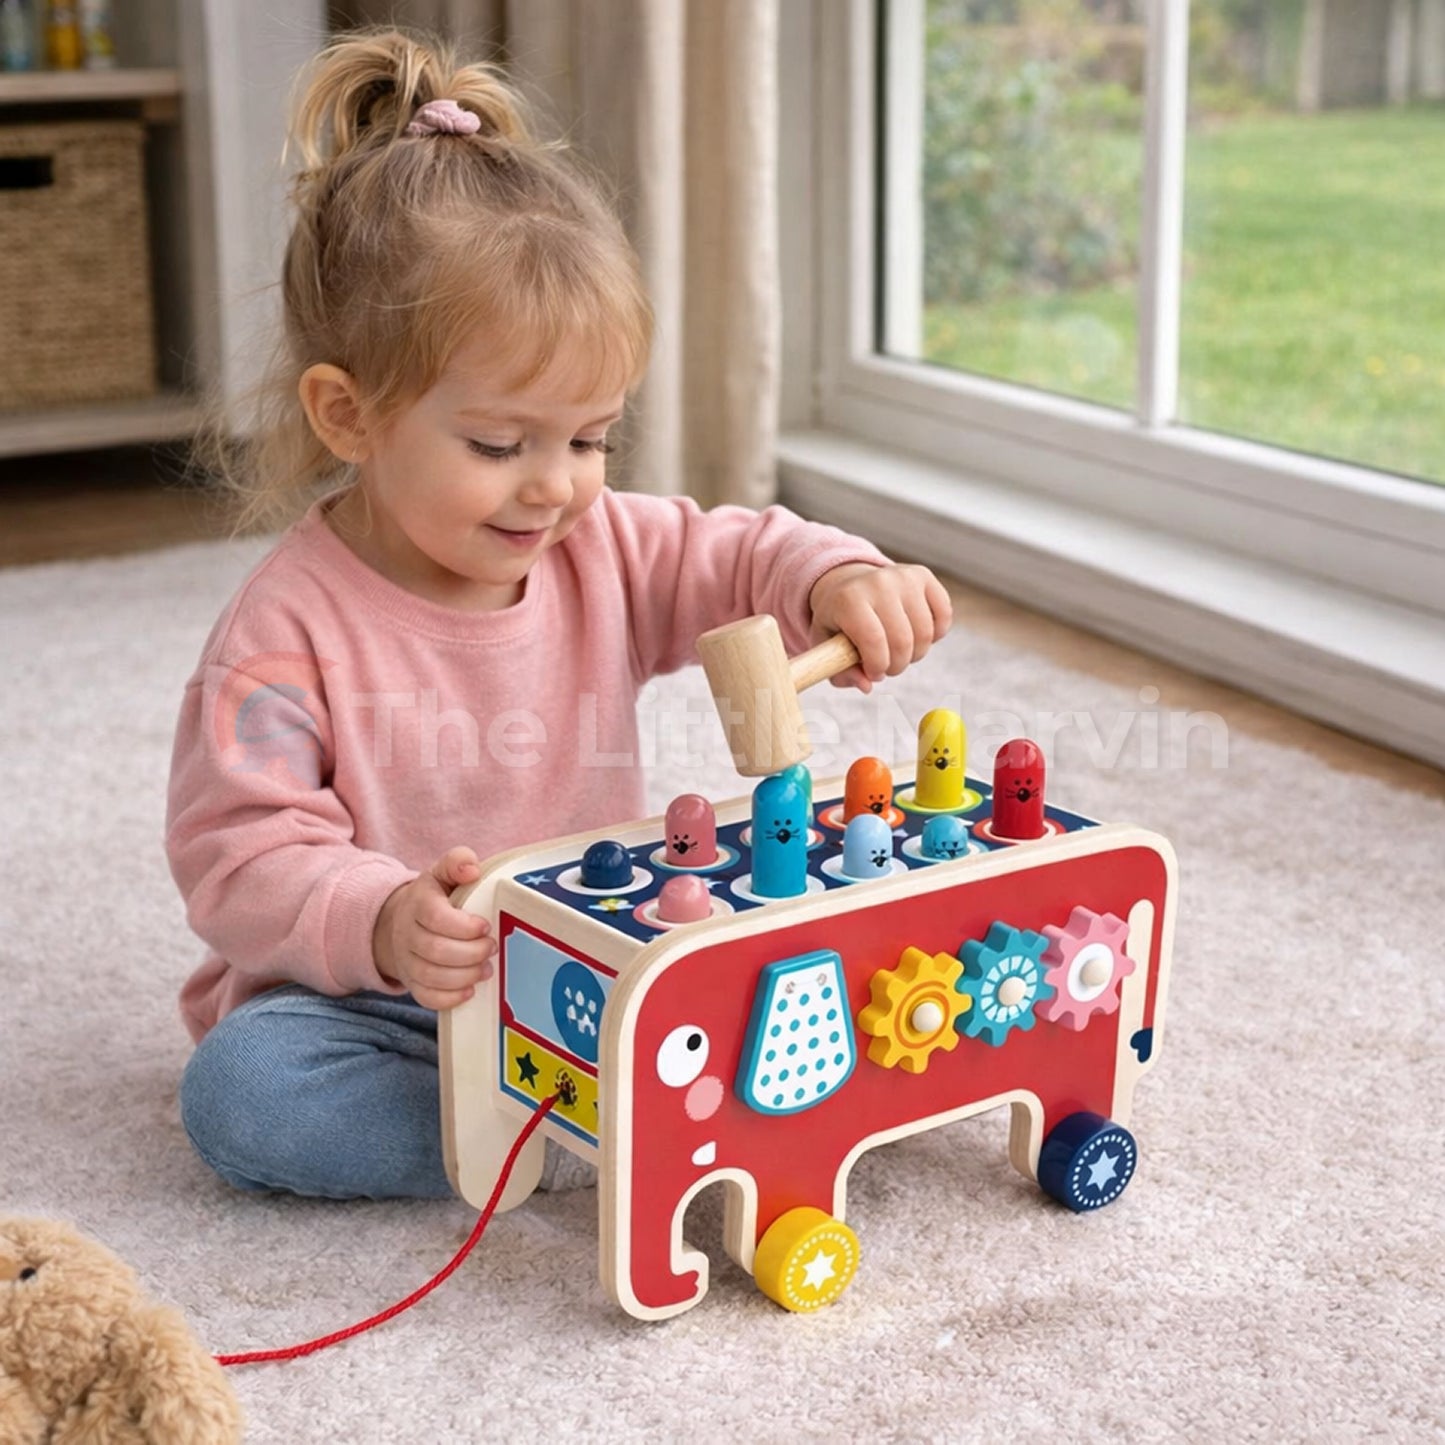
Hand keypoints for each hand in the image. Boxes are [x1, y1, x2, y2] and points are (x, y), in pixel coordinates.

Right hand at [373, 845, 495, 1009]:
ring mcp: (407, 961)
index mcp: (418, 903)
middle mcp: (407, 933)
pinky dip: (450, 998)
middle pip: (434, 949)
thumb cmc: (436, 897)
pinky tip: (470, 989)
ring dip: (465, 975)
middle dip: (470, 952)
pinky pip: (427, 998)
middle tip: (491, 948)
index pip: (433, 916)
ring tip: (486, 968)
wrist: (404, 923)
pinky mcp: (413, 983)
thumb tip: (472, 869)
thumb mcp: (443, 872)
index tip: (485, 926)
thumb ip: (457, 862)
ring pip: (430, 976)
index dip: (462, 925)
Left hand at [808, 562, 952, 691]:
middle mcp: (878, 583)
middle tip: (887, 667)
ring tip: (899, 652)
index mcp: (848, 599)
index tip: (874, 673)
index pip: (873, 641)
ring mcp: (904, 577)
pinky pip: (943, 616)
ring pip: (925, 634)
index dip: (877, 667)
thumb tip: (868, 686)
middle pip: (902, 641)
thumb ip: (843, 672)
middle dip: (896, 666)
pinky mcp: (923, 576)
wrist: (850, 583)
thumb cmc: (839, 621)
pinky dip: (935, 635)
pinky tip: (916, 636)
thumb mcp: (828, 646)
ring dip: (915, 654)